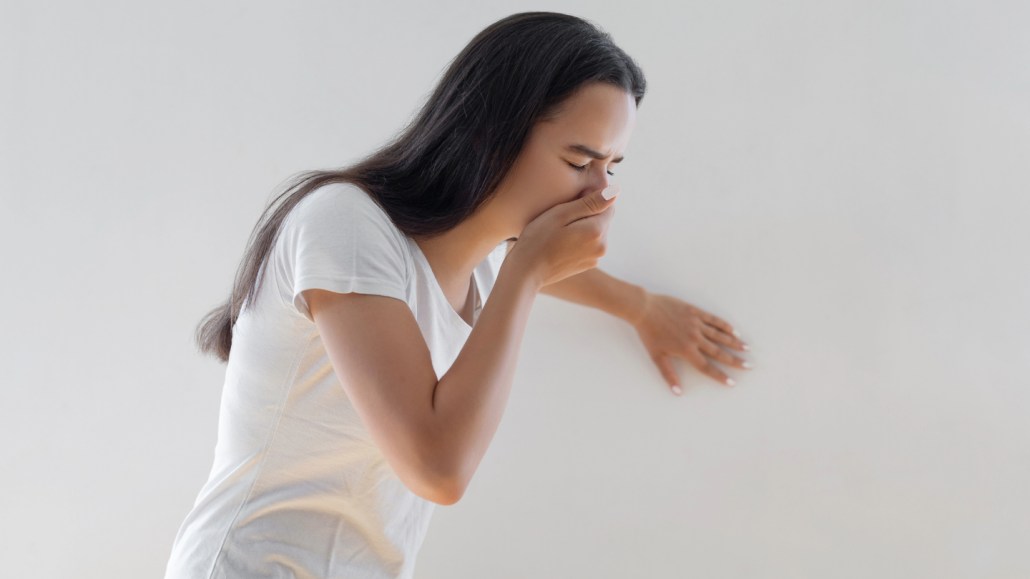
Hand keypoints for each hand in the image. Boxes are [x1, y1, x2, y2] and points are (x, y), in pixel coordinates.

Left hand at [630, 292, 751, 394]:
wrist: (644, 309)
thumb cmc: (649, 334)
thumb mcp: (656, 356)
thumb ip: (668, 374)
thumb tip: (678, 392)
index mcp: (686, 350)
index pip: (707, 367)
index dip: (720, 375)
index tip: (732, 382)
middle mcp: (695, 338)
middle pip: (718, 352)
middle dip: (735, 360)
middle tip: (749, 365)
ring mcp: (696, 324)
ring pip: (719, 335)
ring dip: (733, 343)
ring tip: (746, 348)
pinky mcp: (695, 312)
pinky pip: (713, 320)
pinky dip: (724, 326)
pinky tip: (733, 330)